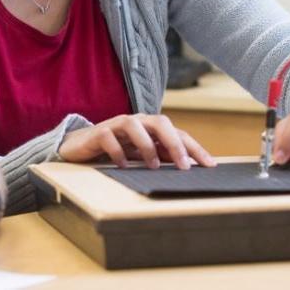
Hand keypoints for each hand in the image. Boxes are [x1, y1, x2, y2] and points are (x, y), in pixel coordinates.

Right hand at [58, 114, 215, 169]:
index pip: (177, 133)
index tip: (210, 165)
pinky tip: (123, 166)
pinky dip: (118, 152)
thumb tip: (187, 167)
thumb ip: (162, 156)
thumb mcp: (142, 154)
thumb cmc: (116, 149)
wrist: (80, 146)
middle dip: (175, 143)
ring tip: (154, 166)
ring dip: (147, 146)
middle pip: (160, 123)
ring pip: (135, 125)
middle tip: (184, 166)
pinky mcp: (99, 133)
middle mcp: (137, 122)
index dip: (194, 147)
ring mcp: (117, 125)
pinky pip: (110, 138)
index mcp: (150, 127)